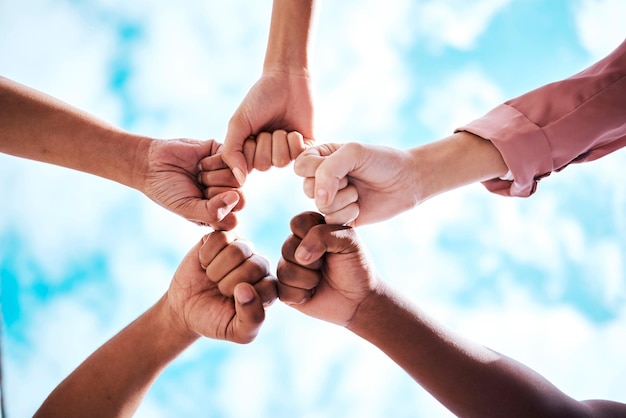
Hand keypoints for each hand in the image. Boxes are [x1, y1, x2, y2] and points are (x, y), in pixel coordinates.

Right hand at [143, 138, 243, 229]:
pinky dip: (213, 162)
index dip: (215, 213)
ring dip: (213, 178)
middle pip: (241, 199)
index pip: (233, 220)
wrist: (152, 164)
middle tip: (198, 187)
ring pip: (238, 179)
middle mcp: (227, 194)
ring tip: (199, 175)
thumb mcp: (187, 209)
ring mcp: (227, 174)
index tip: (197, 204)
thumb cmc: (168, 191)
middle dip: (215, 194)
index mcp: (219, 213)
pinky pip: (233, 159)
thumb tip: (236, 197)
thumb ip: (212, 212)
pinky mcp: (224, 154)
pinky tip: (201, 163)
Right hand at [167, 231, 276, 343]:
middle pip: (254, 266)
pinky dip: (206, 255)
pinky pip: (220, 238)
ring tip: (212, 277)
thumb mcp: (236, 332)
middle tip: (219, 290)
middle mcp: (259, 265)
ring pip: (238, 249)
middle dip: (228, 284)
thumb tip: (246, 289)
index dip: (244, 299)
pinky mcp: (222, 237)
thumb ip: (252, 318)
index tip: (232, 305)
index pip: (268, 287)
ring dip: (216, 270)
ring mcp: (241, 249)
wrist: (184, 309)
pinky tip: (205, 263)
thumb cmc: (214, 320)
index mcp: (269, 288)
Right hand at [220, 71, 314, 184]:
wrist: (287, 79)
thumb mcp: (238, 123)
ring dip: (280, 140)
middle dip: (264, 142)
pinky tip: (294, 129)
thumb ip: (232, 152)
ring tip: (281, 127)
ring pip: (281, 161)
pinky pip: (298, 156)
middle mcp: (268, 154)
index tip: (249, 131)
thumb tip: (240, 180)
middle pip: (263, 165)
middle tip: (267, 127)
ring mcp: (287, 152)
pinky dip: (295, 141)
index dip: (247, 148)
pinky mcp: (305, 148)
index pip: (245, 166)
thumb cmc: (260, 98)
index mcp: (250, 150)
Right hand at [276, 211, 378, 325]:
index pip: (298, 222)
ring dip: (309, 279)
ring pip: (284, 271)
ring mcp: (289, 268)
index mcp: (311, 229)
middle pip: (287, 248)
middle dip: (313, 262)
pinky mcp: (285, 290)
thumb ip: (323, 235)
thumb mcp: (349, 241)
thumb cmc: (356, 267)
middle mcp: (296, 246)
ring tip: (320, 280)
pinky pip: (281, 291)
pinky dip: (301, 295)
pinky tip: (312, 294)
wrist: (359, 299)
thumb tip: (300, 255)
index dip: (313, 236)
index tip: (332, 245)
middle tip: (327, 266)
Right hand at [294, 143, 419, 225]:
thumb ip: (327, 170)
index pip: (301, 166)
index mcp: (320, 158)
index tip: (343, 162)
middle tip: (353, 178)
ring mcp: (329, 200)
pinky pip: (331, 221)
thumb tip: (319, 200)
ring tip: (359, 191)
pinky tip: (360, 206)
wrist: (406, 181)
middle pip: (308, 188)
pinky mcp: (339, 218)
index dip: (320, 167)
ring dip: (345, 199)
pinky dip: (348, 213)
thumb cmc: (380, 161)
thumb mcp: (352, 153)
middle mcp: (321, 179)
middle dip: (335, 184)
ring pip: (321, 205)